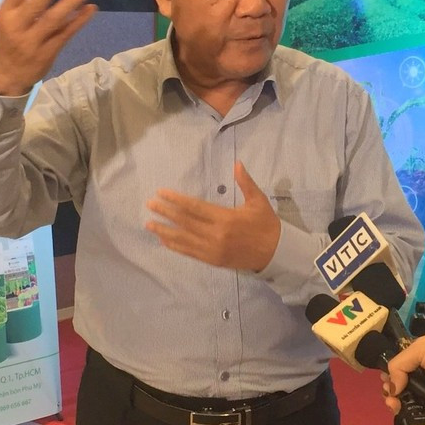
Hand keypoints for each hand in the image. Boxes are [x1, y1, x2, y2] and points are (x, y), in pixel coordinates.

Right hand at [0, 0, 97, 95]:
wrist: (6, 76)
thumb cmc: (10, 38)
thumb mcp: (8, 18)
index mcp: (6, 14)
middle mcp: (19, 27)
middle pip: (35, 6)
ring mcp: (34, 41)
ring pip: (53, 21)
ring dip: (70, 4)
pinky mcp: (48, 53)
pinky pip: (65, 34)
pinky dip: (79, 21)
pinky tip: (90, 9)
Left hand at [145, 161, 280, 270]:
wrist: (275, 252)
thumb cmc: (266, 224)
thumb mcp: (258, 201)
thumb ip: (245, 182)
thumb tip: (237, 163)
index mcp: (225, 218)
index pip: (194, 207)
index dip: (176, 200)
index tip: (161, 193)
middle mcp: (216, 235)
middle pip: (185, 222)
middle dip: (165, 212)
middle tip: (150, 204)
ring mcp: (212, 249)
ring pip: (183, 239)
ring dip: (164, 231)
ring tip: (149, 224)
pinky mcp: (212, 260)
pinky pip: (189, 252)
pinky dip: (175, 246)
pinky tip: (164, 240)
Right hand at [381, 331, 424, 413]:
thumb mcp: (418, 348)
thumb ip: (399, 365)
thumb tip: (392, 387)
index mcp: (420, 352)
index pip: (400, 363)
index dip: (390, 371)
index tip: (384, 379)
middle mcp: (424, 369)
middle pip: (401, 380)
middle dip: (390, 386)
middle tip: (387, 392)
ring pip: (408, 394)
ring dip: (396, 398)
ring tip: (392, 402)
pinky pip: (420, 405)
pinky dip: (408, 407)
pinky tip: (399, 407)